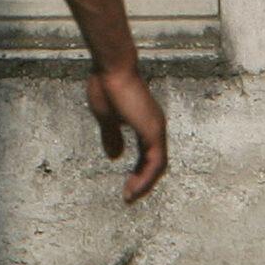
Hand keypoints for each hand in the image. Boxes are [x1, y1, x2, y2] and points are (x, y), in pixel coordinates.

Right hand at [86, 65, 168, 202]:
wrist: (111, 68)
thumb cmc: (107, 85)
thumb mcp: (107, 118)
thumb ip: (111, 137)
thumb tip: (114, 155)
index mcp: (145, 123)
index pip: (148, 155)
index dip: (139, 171)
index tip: (127, 185)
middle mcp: (155, 127)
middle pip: (156, 163)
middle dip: (143, 181)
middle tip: (129, 196)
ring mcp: (156, 129)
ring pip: (158, 166)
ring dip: (145, 183)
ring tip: (130, 197)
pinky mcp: (152, 131)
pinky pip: (155, 162)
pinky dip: (147, 178)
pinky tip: (134, 188)